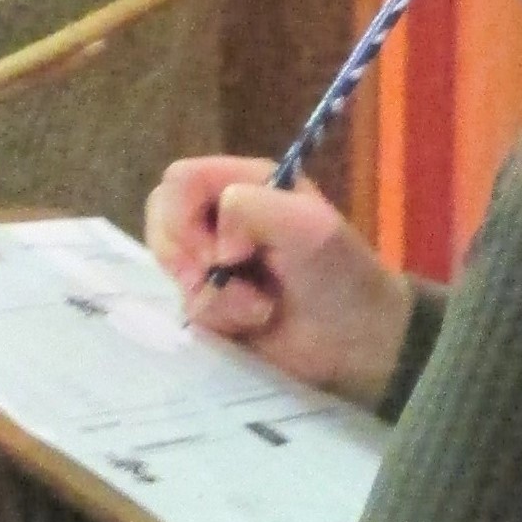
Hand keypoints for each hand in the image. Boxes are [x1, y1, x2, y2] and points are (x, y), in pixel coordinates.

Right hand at [145, 156, 413, 407]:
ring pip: (173, 269)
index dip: (184, 215)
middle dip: (184, 256)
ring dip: (213, 295)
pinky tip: (255, 322)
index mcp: (247, 183)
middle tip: (218, 276)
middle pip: (162, 219)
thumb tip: (216, 247)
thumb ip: (252, 209)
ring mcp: (217, 261)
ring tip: (257, 307)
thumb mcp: (308, 226)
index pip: (181, 180)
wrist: (359, 342)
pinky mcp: (216, 303)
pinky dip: (220, 318)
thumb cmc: (340, 274)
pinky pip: (189, 307)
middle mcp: (225, 217)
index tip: (216, 252)